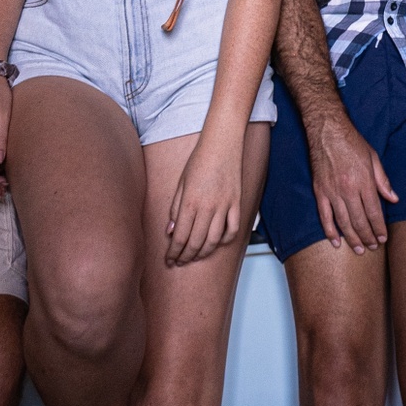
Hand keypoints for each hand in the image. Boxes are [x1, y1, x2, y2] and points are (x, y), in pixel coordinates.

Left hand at [165, 131, 245, 264]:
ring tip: (194, 257)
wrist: (222, 143)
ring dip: (202, 253)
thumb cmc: (199, 159)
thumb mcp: (181, 182)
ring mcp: (224, 206)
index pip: (180, 237)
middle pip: (195, 242)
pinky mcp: (236, 203)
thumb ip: (176, 208)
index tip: (169, 260)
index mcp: (190, 202)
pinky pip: (232, 230)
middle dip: (185, 256)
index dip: (173, 252)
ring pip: (213, 241)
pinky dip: (224, 241)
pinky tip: (216, 243)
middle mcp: (207, 207)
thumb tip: (171, 231)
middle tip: (179, 262)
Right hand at [306, 108, 397, 252]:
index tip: (383, 238)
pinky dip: (330, 231)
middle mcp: (348, 189)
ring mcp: (332, 191)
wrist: (327, 130)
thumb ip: (383, 181)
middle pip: (359, 220)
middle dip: (368, 237)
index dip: (379, 228)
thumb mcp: (373, 158)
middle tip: (373, 247)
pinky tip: (336, 241)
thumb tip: (393, 199)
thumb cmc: (352, 142)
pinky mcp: (319, 191)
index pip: (374, 212)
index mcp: (363, 181)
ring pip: (343, 222)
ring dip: (352, 238)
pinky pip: (324, 216)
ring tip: (359, 249)